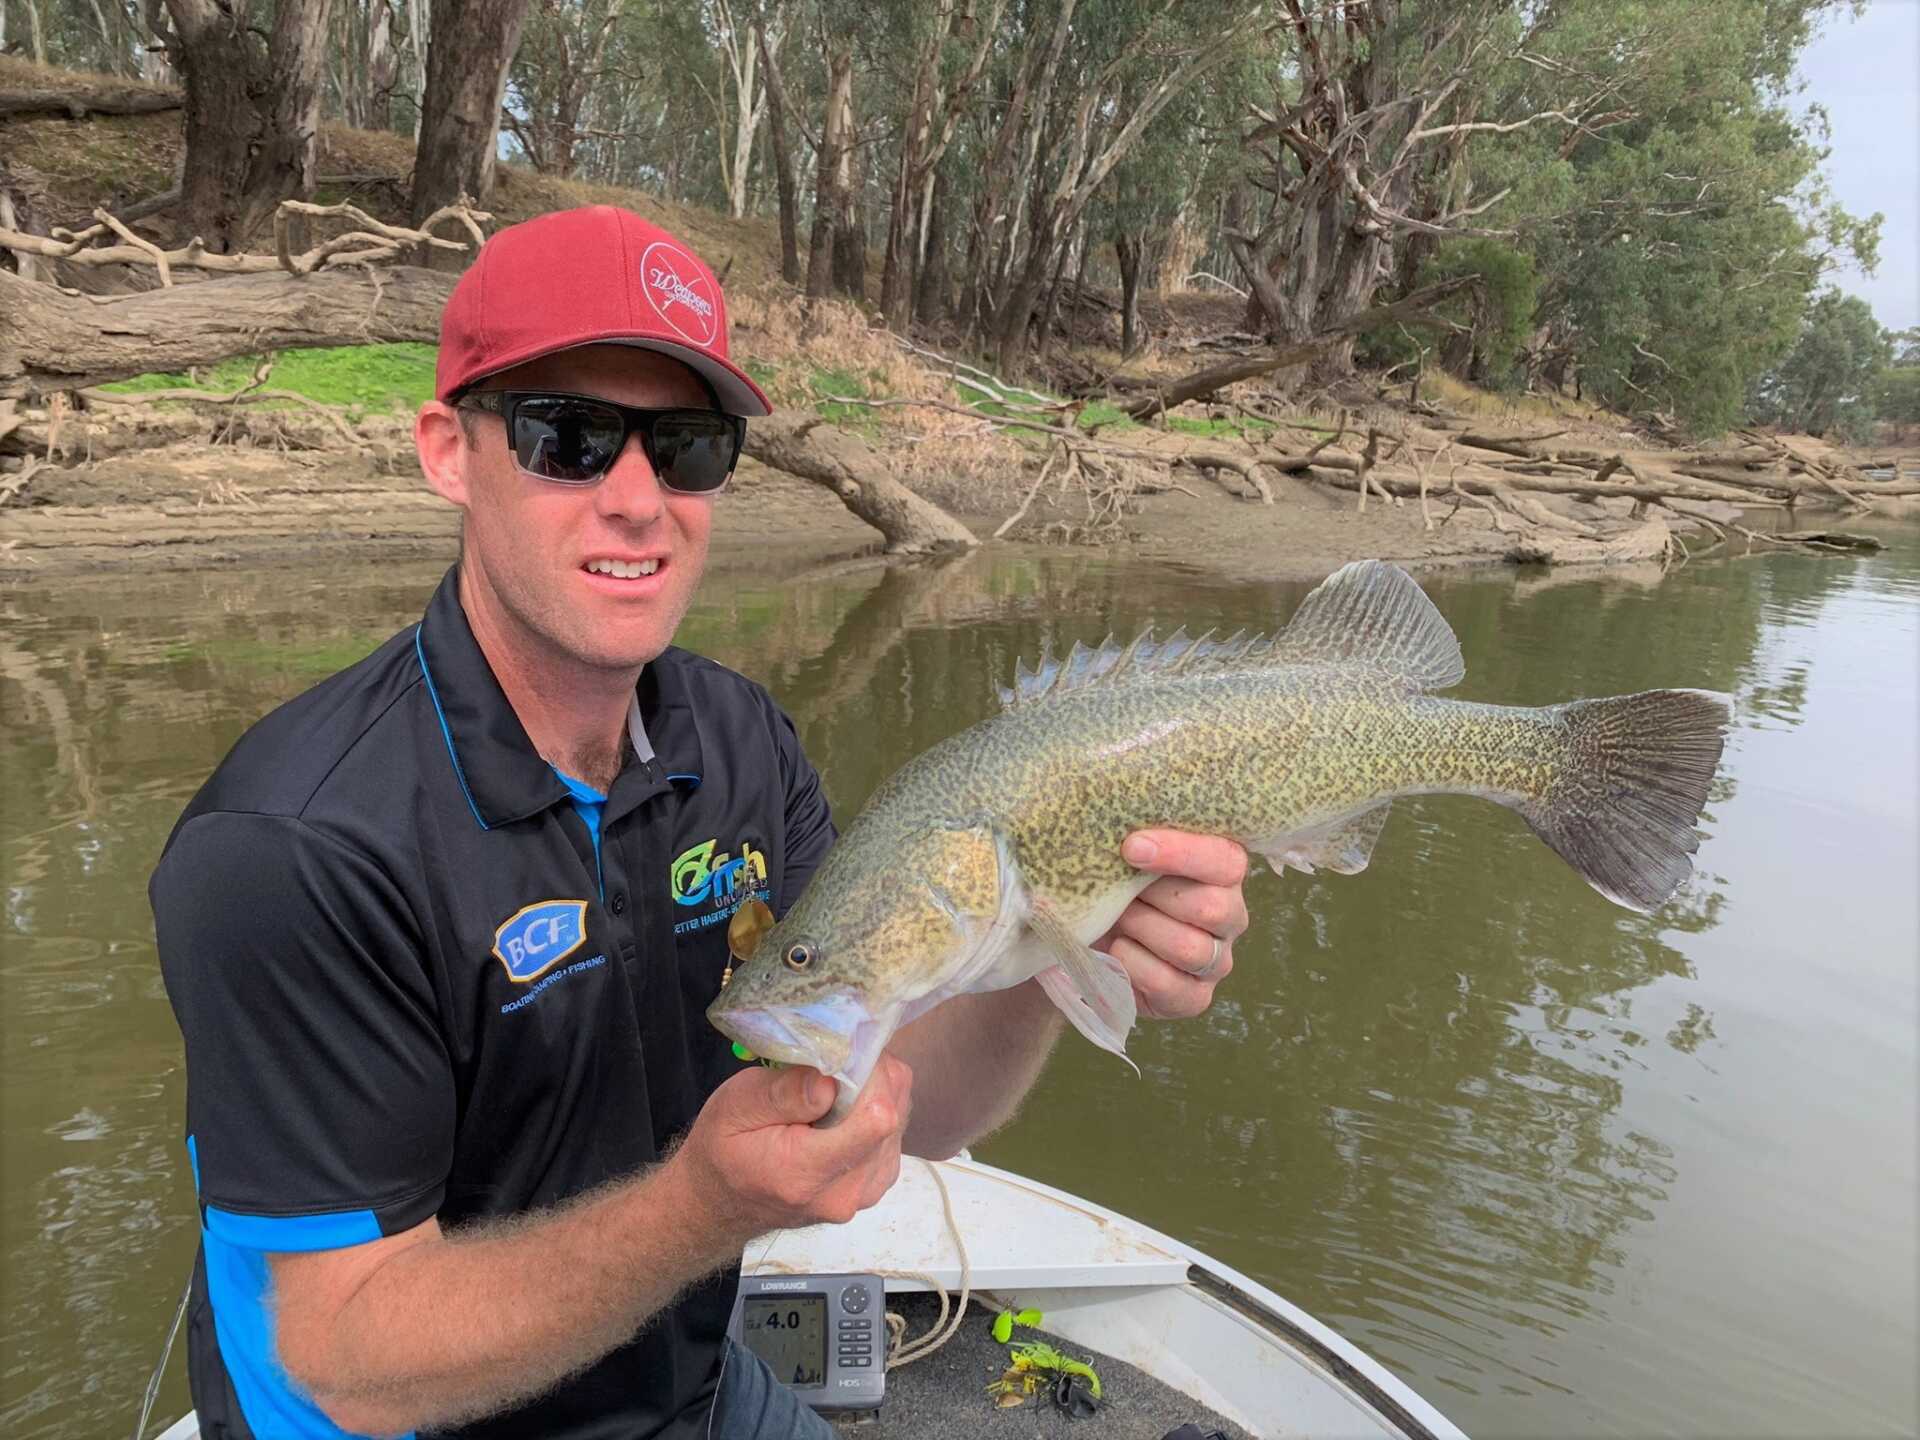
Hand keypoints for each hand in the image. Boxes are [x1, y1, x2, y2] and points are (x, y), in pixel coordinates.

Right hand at [669, 1056, 911, 1248]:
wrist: (722, 1202)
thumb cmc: (724, 1150)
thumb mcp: (734, 1107)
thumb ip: (782, 1094)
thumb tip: (830, 1081)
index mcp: (806, 1172)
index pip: (876, 1120)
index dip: (870, 1075)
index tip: (843, 1056)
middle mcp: (845, 1191)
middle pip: (892, 1116)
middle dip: (871, 1079)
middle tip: (831, 1069)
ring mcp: (864, 1193)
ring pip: (899, 1122)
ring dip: (875, 1094)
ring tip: (832, 1093)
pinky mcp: (873, 1187)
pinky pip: (894, 1136)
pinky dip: (876, 1113)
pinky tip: (844, 1112)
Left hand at [1098, 830, 1249, 1019]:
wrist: (1095, 932)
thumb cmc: (1118, 881)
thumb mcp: (1129, 854)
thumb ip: (1138, 839)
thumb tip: (1128, 836)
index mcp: (1224, 871)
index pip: (1224, 861)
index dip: (1180, 853)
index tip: (1132, 847)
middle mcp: (1230, 916)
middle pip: (1211, 908)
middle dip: (1153, 897)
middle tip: (1119, 888)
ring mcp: (1217, 961)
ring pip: (1189, 948)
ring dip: (1141, 929)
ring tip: (1118, 917)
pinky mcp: (1194, 997)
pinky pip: (1167, 983)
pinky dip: (1132, 964)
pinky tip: (1118, 948)